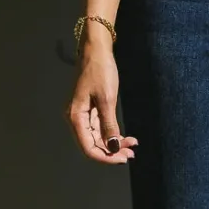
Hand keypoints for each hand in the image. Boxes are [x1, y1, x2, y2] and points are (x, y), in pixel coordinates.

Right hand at [66, 40, 137, 164]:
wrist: (97, 50)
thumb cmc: (100, 71)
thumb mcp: (107, 98)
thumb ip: (109, 125)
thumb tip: (112, 147)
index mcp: (76, 117)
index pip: (88, 147)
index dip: (105, 156)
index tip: (123, 158)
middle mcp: (77, 119)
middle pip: (93, 144)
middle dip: (112, 151)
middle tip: (131, 153)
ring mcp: (84, 115)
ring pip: (98, 137)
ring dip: (114, 143)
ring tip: (132, 145)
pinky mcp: (91, 109)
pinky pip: (100, 128)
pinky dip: (112, 133)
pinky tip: (125, 137)